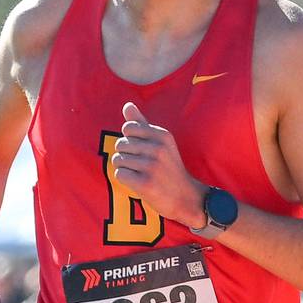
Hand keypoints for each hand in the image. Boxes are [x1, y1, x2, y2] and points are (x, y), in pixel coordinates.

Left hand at [111, 101, 203, 229]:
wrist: (184, 197)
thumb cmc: (168, 168)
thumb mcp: (161, 142)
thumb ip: (142, 123)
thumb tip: (127, 105)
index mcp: (162, 135)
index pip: (128, 128)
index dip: (129, 140)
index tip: (140, 150)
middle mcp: (158, 148)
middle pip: (120, 144)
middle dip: (125, 155)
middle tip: (140, 165)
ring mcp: (151, 166)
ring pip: (118, 160)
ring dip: (124, 168)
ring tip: (139, 173)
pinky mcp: (145, 183)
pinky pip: (119, 174)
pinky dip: (124, 179)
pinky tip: (137, 182)